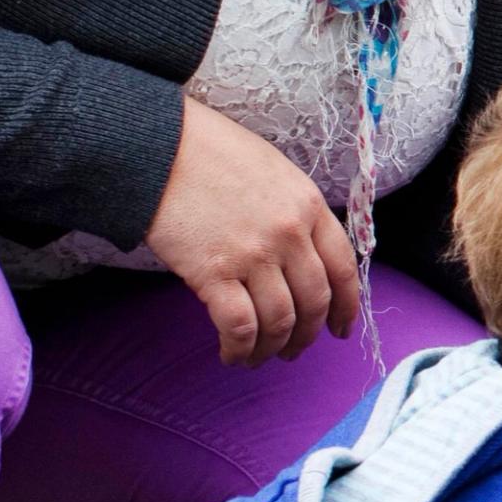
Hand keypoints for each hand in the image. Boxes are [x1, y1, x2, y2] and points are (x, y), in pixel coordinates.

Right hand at [143, 95, 359, 365]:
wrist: (155, 144)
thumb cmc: (207, 151)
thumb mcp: (271, 169)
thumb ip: (292, 210)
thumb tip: (298, 254)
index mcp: (308, 204)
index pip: (343, 266)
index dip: (346, 305)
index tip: (341, 327)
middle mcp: (289, 233)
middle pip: (313, 301)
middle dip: (307, 335)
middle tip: (294, 351)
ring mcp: (253, 254)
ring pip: (279, 321)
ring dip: (272, 348)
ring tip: (257, 357)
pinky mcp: (213, 273)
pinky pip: (239, 326)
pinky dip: (239, 348)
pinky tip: (231, 354)